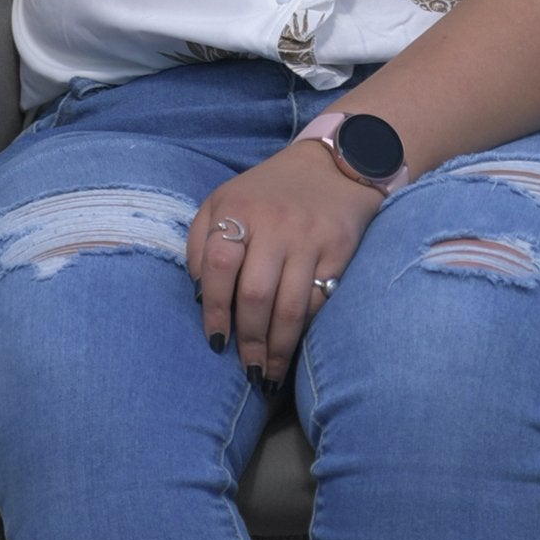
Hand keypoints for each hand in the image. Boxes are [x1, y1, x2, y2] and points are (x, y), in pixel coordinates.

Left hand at [188, 138, 381, 381]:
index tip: (216, 341)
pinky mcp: (339, 249)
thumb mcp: (223, 201)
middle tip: (246, 370)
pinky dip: (305, 330)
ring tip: (267, 374)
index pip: (218, 267)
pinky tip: (294, 347)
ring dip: (277, 348)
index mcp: (238, 209)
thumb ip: (200, 241)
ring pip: (289, 306)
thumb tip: (200, 295)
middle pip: (255, 294)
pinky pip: (319, 300)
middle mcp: (274, 224)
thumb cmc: (266, 192)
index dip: (214, 309)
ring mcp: (309, 237)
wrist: (332, 165)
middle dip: (248, 340)